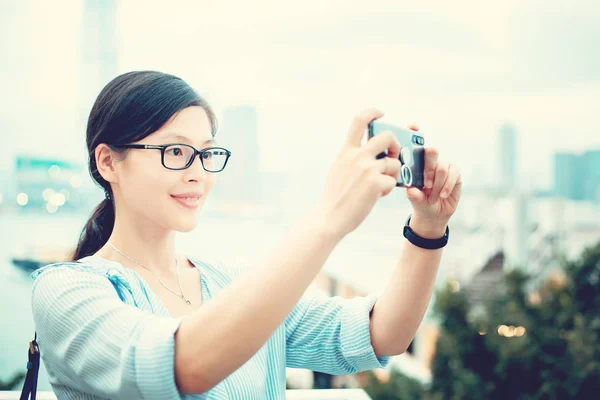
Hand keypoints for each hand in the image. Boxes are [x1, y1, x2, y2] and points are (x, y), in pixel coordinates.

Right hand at [314, 108, 401, 237]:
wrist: (330, 216)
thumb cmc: (336, 196)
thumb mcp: (339, 169)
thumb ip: (352, 157)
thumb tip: (370, 151)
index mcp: (347, 150)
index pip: (359, 120)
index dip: (372, 112)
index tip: (381, 113)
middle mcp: (357, 155)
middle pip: (387, 137)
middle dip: (395, 145)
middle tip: (393, 156)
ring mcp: (367, 168)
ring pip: (394, 162)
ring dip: (392, 174)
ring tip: (381, 185)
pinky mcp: (376, 182)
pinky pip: (393, 180)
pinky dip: (388, 189)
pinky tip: (377, 195)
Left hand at [404, 125, 461, 235]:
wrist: (434, 213)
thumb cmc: (421, 203)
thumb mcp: (415, 200)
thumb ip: (414, 195)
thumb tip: (411, 190)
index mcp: (416, 164)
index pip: (415, 144)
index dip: (414, 132)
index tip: (413, 126)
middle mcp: (430, 162)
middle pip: (431, 151)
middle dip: (428, 164)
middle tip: (426, 183)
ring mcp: (443, 166)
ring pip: (442, 166)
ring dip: (437, 184)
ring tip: (433, 196)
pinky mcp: (455, 173)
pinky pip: (453, 173)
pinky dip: (447, 185)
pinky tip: (442, 195)